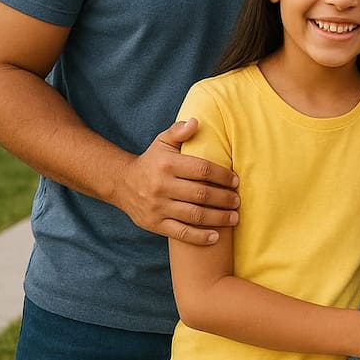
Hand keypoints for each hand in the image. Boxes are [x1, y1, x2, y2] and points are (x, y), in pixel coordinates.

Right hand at [116, 118, 239, 244]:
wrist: (122, 183)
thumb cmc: (152, 161)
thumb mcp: (162, 142)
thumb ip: (179, 131)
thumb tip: (196, 121)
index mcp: (168, 165)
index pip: (202, 170)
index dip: (222, 176)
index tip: (235, 180)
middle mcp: (162, 186)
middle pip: (201, 194)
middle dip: (224, 199)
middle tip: (238, 200)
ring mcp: (158, 207)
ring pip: (194, 215)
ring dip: (218, 218)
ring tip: (235, 217)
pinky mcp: (155, 224)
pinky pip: (181, 233)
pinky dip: (199, 237)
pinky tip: (216, 237)